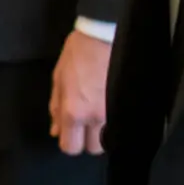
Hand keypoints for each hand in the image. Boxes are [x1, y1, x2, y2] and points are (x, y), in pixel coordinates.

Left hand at [49, 30, 111, 155]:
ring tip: (100, 117)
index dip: (68, 142)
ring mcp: (115, 111)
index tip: (70, 132)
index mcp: (74, 112)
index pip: (70, 147)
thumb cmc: (76, 55)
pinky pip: (121, 122)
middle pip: (93, 148)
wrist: (104, 35)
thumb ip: (56, 108)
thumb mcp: (58, 79)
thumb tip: (56, 130)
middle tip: (86, 125)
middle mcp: (96, 117)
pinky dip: (115, 121)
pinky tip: (111, 108)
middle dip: (88, 140)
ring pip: (111, 138)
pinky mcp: (127, 102)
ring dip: (103, 132)